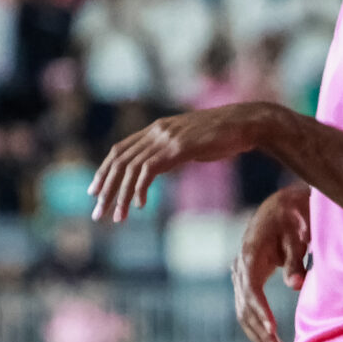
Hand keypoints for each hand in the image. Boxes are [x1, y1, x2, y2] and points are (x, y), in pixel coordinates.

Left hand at [89, 102, 275, 221]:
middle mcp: (156, 130)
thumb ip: (171, 151)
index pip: (119, 150)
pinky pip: (150, 170)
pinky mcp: (179, 147)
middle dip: (105, 188)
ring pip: (131, 168)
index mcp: (156, 128)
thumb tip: (159, 166)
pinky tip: (140, 205)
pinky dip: (140, 189)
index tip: (95, 192)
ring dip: (120, 195)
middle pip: (119, 160)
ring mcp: (167, 138)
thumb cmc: (224, 135)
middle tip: (98, 213)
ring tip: (117, 217)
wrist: (247, 124)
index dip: (104, 171)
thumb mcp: (190, 142)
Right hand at [233, 186, 312, 341]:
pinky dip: (255, 324)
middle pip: (243, 305)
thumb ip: (296, 259)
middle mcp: (239, 265)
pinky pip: (246, 306)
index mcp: (250, 254)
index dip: (261, 310)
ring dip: (255, 333)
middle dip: (258, 330)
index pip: (251, 289)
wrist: (282, 206)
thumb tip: (295, 285)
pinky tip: (266, 341)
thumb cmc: (294, 218)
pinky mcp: (246, 279)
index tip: (272, 329)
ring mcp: (240, 273)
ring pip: (242, 309)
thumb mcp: (299, 235)